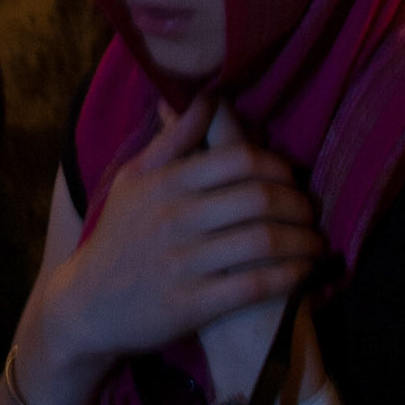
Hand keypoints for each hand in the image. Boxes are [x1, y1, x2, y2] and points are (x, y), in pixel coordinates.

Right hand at [64, 95, 323, 363]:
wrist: (87, 305)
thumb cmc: (118, 235)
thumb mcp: (134, 180)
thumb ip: (172, 141)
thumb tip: (206, 99)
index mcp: (164, 181)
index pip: (236, 158)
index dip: (276, 165)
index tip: (291, 177)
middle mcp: (175, 217)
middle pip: (257, 197)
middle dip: (297, 203)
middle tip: (311, 211)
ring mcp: (183, 262)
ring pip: (262, 241)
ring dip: (302, 241)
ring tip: (317, 243)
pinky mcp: (191, 305)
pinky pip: (254, 285)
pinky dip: (289, 277)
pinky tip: (304, 274)